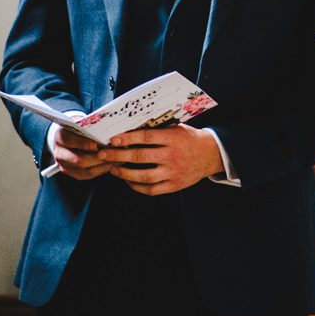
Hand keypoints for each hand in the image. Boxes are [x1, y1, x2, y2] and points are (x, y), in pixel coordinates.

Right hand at [49, 120, 119, 180]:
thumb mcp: (82, 123)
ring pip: (87, 170)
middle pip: (80, 160)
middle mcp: (60, 154)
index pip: (71, 140)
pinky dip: (104, 169)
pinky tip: (114, 163)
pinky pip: (91, 175)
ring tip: (119, 158)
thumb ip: (91, 126)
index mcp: (61, 137)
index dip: (84, 143)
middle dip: (99, 157)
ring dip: (105, 164)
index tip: (97, 144)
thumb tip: (107, 128)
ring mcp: (66, 166)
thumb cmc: (80, 128)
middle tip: (113, 152)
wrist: (72, 139)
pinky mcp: (75, 174)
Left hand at [101, 124, 224, 195]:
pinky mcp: (174, 186)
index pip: (146, 137)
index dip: (127, 138)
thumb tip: (131, 125)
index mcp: (173, 138)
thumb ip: (158, 128)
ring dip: (124, 173)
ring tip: (113, 169)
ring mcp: (173, 173)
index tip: (113, 139)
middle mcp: (172, 156)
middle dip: (118, 155)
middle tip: (103, 154)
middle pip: (140, 156)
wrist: (211, 155)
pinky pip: (151, 189)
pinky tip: (128, 181)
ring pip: (143, 176)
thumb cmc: (190, 138)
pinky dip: (137, 187)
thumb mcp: (177, 128)